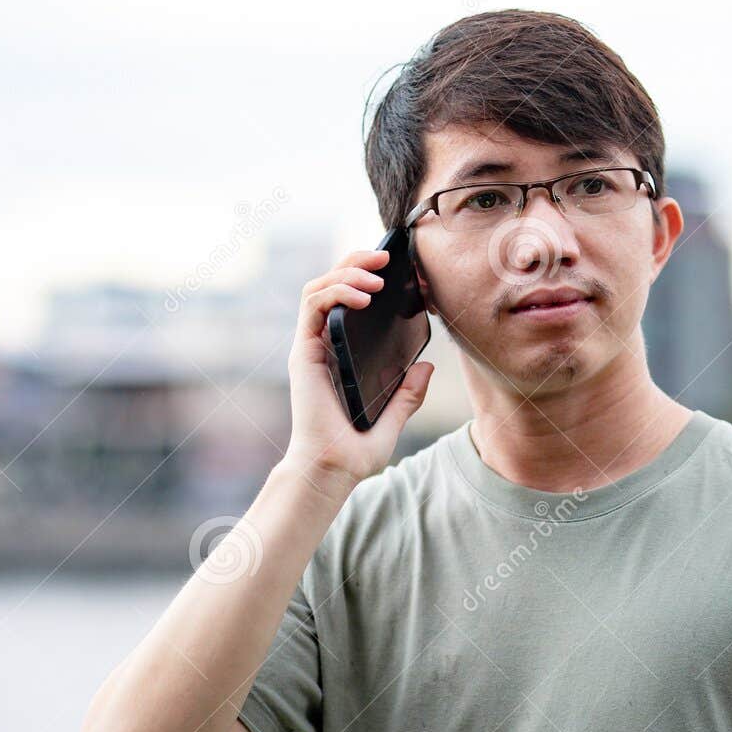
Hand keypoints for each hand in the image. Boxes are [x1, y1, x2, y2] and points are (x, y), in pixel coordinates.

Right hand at [278, 248, 433, 498]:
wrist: (331, 470)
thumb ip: (408, 394)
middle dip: (357, 263)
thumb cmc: (354, 452)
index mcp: (342, 355)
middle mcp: (324, 346)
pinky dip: (336, 291)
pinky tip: (361, 296)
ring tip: (376, 277)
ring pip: (319, 287)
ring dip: (347, 272)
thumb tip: (427, 367)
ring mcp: (312, 347)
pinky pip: (313, 306)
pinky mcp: (304, 352)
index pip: (349, 303)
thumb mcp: (393, 418)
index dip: (369, 280)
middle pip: (333, 285)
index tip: (402, 275)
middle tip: (386, 261)